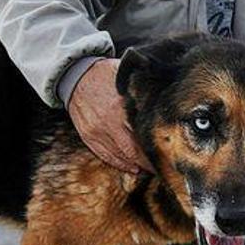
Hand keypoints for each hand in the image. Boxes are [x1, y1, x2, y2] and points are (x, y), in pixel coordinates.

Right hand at [67, 59, 155, 174]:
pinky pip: (105, 156)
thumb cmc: (105, 75)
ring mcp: (96, 131)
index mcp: (120, 106)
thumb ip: (142, 89)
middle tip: (162, 166)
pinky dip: (120, 164)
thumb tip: (163, 98)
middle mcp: (108, 122)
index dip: (156, 146)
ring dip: (136, 165)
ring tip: (150, 168)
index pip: (143, 133)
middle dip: (149, 162)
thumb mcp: (125, 77)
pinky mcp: (88, 136)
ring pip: (120, 156)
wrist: (76, 76)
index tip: (168, 152)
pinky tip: (132, 167)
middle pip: (133, 150)